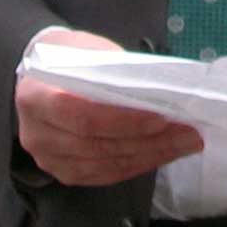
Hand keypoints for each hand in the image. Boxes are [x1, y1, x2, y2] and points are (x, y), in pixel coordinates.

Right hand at [15, 29, 202, 185]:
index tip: (161, 119)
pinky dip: (135, 165)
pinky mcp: (62, 171)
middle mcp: (37, 134)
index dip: (124, 121)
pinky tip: (160, 154)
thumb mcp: (90, 52)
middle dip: (149, 142)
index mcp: (38, 97)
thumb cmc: (69, 56)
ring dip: (149, 156)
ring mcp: (47, 158)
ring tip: (184, 144)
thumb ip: (116, 75)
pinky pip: (103, 175)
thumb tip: (160, 96)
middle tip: (188, 134)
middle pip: (98, 146)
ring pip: (104, 165)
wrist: (40, 72)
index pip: (84, 116)